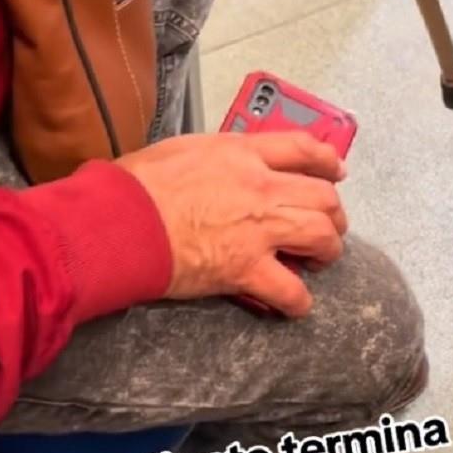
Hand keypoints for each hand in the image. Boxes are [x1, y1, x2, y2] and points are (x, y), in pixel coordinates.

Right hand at [116, 131, 347, 316]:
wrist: (116, 221)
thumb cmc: (135, 185)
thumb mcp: (183, 149)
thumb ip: (220, 158)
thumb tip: (227, 167)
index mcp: (243, 154)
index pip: (304, 149)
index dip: (328, 161)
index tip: (336, 171)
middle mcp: (260, 188)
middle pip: (324, 197)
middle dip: (334, 214)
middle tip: (329, 226)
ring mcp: (258, 230)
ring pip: (321, 237)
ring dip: (328, 251)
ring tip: (319, 260)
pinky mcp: (245, 269)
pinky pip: (291, 291)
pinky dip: (299, 301)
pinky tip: (296, 304)